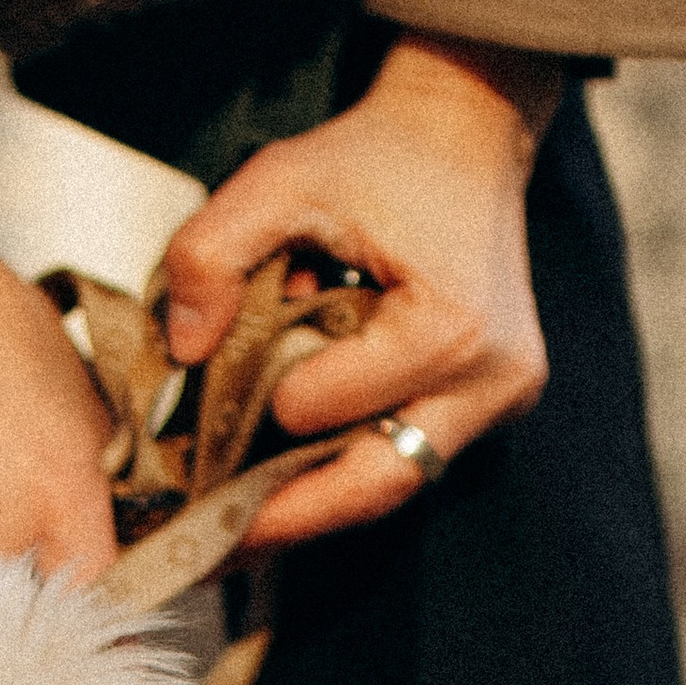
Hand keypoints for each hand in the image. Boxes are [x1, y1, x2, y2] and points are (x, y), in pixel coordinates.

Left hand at [155, 31, 563, 554]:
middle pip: (374, 483)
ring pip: (392, 481)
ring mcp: (501, 397)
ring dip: (312, 500)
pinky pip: (409, 455)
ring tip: (231, 527)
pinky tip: (283, 480)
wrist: (465, 130)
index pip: (326, 409)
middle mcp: (491, 378)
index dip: (261, 403)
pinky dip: (344, 465)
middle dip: (284, 519)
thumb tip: (184, 351)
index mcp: (449, 327)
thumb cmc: (377, 154)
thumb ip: (211, 254)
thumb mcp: (278, 179)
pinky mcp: (493, 402)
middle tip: (203, 553)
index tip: (213, 393)